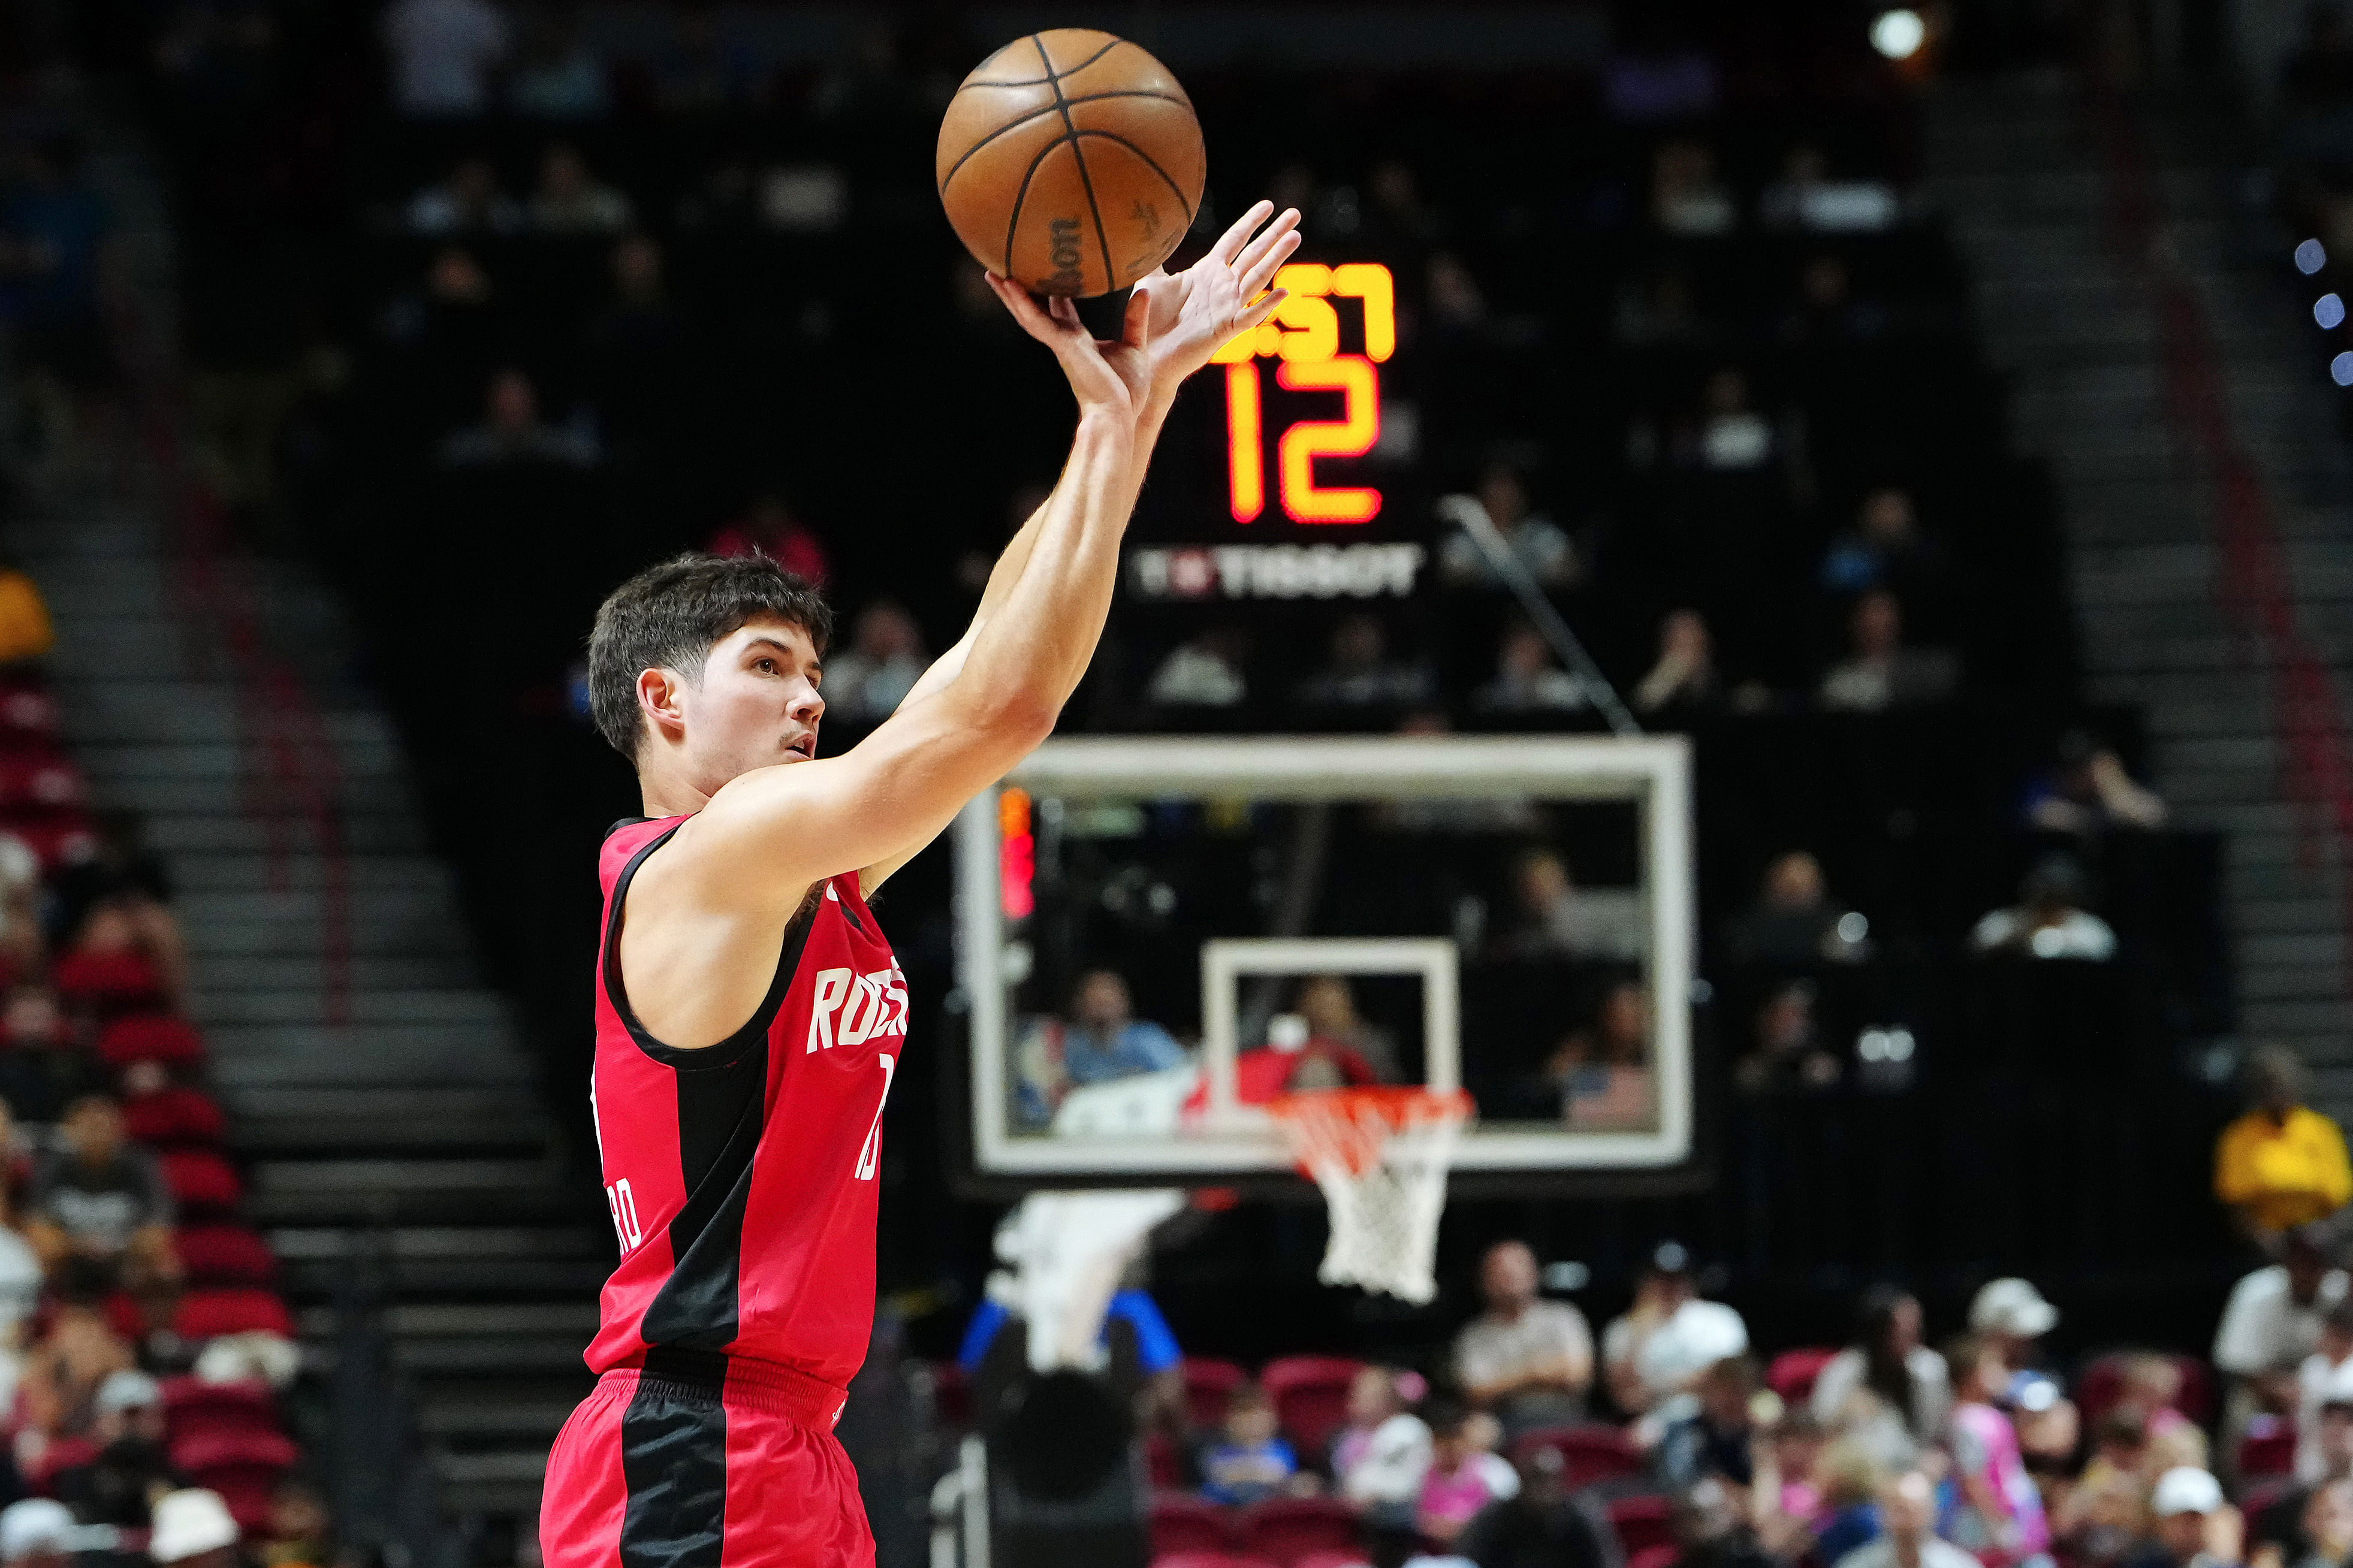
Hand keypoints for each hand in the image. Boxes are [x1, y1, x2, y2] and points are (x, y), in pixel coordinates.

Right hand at [984, 274, 1150, 415]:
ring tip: (992, 272)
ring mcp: (1060, 343)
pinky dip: (1023, 303)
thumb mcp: (1134, 348)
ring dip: (1010, 294)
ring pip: (1028, 314)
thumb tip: (1143, 292)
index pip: (1060, 311)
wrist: (1118, 415)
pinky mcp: (1061, 346)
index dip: (1049, 292)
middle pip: (1035, 310)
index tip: (1043, 270)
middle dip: (1018, 292)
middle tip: (1002, 269)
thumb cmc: (1126, 392)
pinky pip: (1038, 320)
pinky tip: (1011, 285)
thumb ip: (1134, 320)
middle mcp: (1065, 340)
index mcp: (1079, 340)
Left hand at [1131, 199, 1302, 397]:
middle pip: (1254, 253)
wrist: (1148, 354)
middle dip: (1274, 233)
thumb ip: (1155, 256)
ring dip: (1277, 257)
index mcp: (1207, 271)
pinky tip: (1283, 292)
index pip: (1235, 240)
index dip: (1251, 222)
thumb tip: (1151, 231)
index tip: (1269, 205)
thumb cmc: (1148, 320)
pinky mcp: (1226, 329)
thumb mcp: (1150, 280)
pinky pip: (1250, 315)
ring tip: (1295, 237)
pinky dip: (1267, 305)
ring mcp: (1227, 307)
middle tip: (1296, 213)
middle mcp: (1223, 286)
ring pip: (1258, 277)